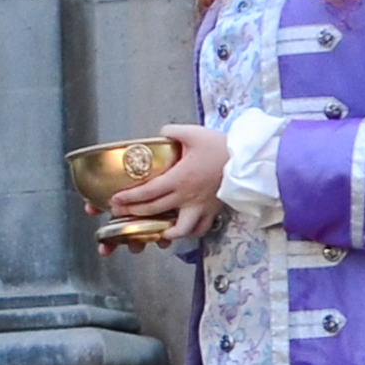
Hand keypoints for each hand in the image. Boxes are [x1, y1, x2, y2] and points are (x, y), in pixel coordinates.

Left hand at [105, 124, 227, 249]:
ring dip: (164, 231)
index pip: (148, 192)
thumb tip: (161, 133)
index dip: (129, 198)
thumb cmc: (221, 147)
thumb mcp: (193, 133)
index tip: (115, 200)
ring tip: (152, 230)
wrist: (248, 161)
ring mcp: (200, 207)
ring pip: (180, 228)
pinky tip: (180, 231)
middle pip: (155, 210)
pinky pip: (200, 229)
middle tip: (120, 213)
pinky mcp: (213, 211)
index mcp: (179, 179)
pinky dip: (189, 233)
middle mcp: (187, 197)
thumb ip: (172, 131)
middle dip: (134, 213)